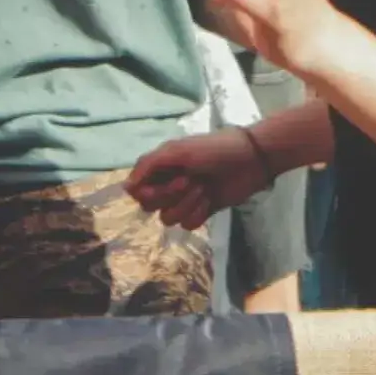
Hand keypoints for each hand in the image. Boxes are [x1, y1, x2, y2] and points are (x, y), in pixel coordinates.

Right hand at [125, 124, 266, 229]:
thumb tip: (125, 188)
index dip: (147, 192)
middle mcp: (168, 184)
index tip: (162, 183)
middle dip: (170, 196)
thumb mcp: (178, 150)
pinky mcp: (201, 212)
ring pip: (168, 218)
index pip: (137, 191)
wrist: (250, 160)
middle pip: (150, 206)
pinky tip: (211, 199)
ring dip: (187, 204)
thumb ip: (148, 165)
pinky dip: (199, 212)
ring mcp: (185, 200)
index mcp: (160, 168)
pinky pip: (187, 224)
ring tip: (204, 188)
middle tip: (189, 180)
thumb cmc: (213, 149)